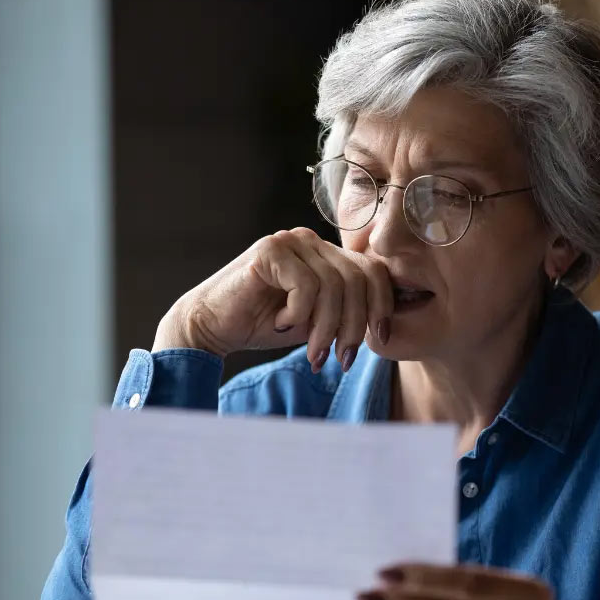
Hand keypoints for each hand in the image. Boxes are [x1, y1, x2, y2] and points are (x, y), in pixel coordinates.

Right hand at [152, 227, 393, 369]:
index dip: (382, 306)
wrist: (212, 327)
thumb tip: (388, 328)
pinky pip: (306, 286)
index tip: (380, 339)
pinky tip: (281, 323)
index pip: (373, 271)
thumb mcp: (318, 321)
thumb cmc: (265, 325)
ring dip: (326, 328)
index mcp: (327, 254)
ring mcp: (290, 242)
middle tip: (340, 358)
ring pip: (334, 286)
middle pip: (358, 279)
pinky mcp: (269, 251)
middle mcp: (311, 241)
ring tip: (313, 352)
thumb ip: (348, 314)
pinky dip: (299, 314)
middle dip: (354, 325)